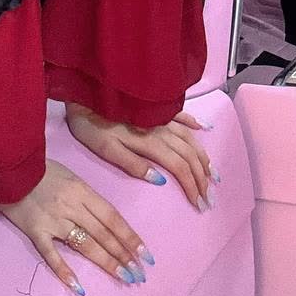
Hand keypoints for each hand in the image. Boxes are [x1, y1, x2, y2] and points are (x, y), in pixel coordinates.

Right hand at [0, 159, 151, 295]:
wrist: (7, 166)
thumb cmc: (39, 169)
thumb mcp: (70, 176)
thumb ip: (86, 197)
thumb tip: (106, 220)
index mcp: (82, 190)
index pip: (112, 217)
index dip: (130, 237)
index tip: (145, 255)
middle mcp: (72, 206)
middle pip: (103, 233)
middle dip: (124, 255)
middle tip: (139, 273)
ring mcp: (53, 220)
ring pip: (85, 244)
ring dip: (107, 262)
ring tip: (124, 278)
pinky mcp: (35, 230)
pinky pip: (51, 253)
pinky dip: (65, 271)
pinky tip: (79, 287)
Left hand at [64, 102, 217, 210]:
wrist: (82, 91)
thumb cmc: (90, 123)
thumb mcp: (105, 148)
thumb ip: (133, 164)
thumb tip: (161, 180)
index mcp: (149, 141)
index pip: (179, 167)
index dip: (192, 186)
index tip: (200, 204)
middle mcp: (160, 127)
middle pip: (189, 155)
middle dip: (202, 178)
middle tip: (210, 197)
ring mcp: (160, 115)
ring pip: (190, 137)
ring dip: (203, 156)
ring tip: (213, 174)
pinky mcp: (154, 105)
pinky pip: (181, 113)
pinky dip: (194, 122)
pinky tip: (203, 128)